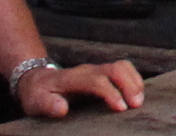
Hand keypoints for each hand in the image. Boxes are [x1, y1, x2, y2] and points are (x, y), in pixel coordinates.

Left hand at [15, 62, 143, 118]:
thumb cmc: (38, 94)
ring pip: (122, 67)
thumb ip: (47, 104)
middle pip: (115, 68)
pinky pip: (123, 71)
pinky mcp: (103, 74)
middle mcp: (88, 70)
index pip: (97, 80)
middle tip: (136, 104)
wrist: (37, 79)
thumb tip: (62, 109)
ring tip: (139, 100)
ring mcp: (97, 70)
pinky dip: (134, 80)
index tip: (121, 108)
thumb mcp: (35, 102)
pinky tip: (137, 94)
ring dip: (134, 81)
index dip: (111, 92)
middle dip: (129, 84)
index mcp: (73, 78)